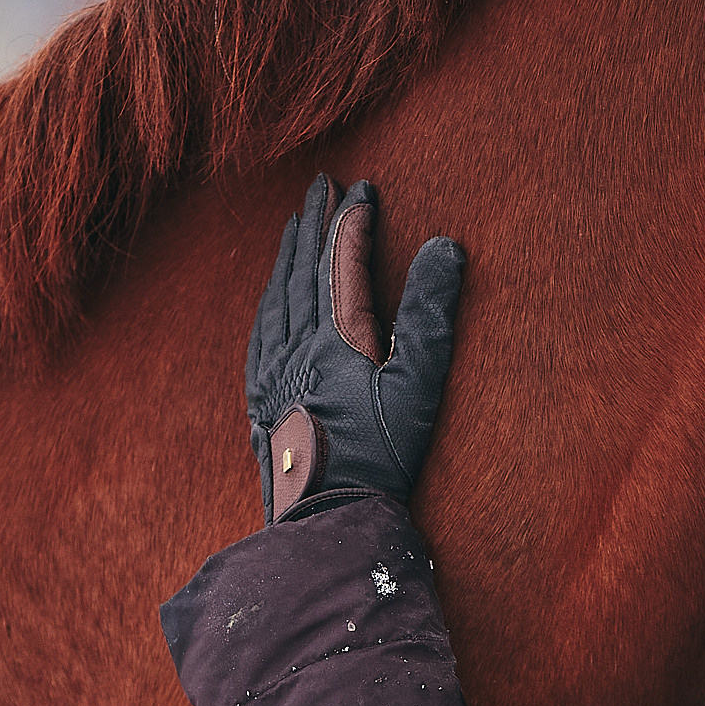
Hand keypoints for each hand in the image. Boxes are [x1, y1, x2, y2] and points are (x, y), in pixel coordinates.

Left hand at [248, 174, 462, 522]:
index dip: (353, 220)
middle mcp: (295, 345)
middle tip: (319, 185)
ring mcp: (272, 372)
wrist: (325, 519)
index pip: (342, 260)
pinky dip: (268, 299)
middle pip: (302, 268)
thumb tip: (444, 246)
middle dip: (312, 223)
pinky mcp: (262, 400)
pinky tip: (271, 297)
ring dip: (287, 255)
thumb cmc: (382, 457)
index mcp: (335, 336)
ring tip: (295, 226)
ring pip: (276, 296)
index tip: (363, 187)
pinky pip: (260, 332)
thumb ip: (433, 314)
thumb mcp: (421, 384)